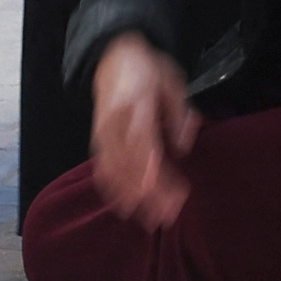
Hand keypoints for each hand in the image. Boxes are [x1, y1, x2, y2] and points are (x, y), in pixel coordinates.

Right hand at [86, 35, 196, 230]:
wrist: (113, 59)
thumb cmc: (149, 72)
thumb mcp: (172, 83)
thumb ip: (179, 114)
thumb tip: (182, 149)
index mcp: (136, 104)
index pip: (144, 143)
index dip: (154, 171)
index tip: (172, 193)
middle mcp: (115, 123)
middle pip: (131, 165)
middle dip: (150, 194)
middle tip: (169, 215)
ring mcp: (103, 134)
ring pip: (115, 173)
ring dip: (133, 199)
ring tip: (152, 221)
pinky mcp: (97, 142)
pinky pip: (102, 170)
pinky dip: (113, 191)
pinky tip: (126, 208)